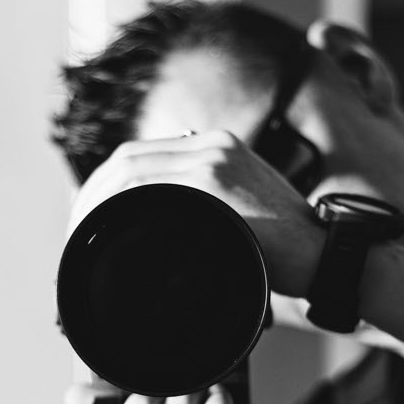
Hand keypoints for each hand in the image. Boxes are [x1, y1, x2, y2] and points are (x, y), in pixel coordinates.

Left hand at [69, 130, 324, 295]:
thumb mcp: (245, 221)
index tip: (86, 220)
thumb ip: (208, 215)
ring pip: (128, 172)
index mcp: (216, 147)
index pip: (141, 157)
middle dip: (89, 197)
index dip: (103, 187)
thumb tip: (167, 239)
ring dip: (93, 204)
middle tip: (74, 236)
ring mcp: (213, 158)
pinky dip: (115, 209)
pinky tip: (101, 232)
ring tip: (79, 240)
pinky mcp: (215, 180)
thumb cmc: (288, 254)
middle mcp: (212, 144)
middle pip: (126, 161)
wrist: (329, 259)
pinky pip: (145, 188)